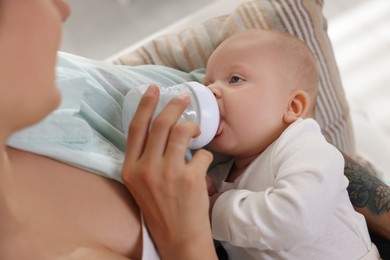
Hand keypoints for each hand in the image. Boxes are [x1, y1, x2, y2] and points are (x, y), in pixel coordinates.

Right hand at [122, 85, 216, 259]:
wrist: (178, 239)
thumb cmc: (161, 210)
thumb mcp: (142, 185)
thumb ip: (146, 159)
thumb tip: (163, 129)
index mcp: (130, 169)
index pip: (135, 128)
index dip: (145, 105)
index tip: (153, 89)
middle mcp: (146, 169)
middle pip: (160, 124)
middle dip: (174, 105)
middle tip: (184, 98)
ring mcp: (167, 174)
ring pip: (181, 132)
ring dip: (192, 126)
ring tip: (196, 130)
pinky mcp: (189, 179)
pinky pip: (202, 153)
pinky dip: (206, 155)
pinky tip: (203, 165)